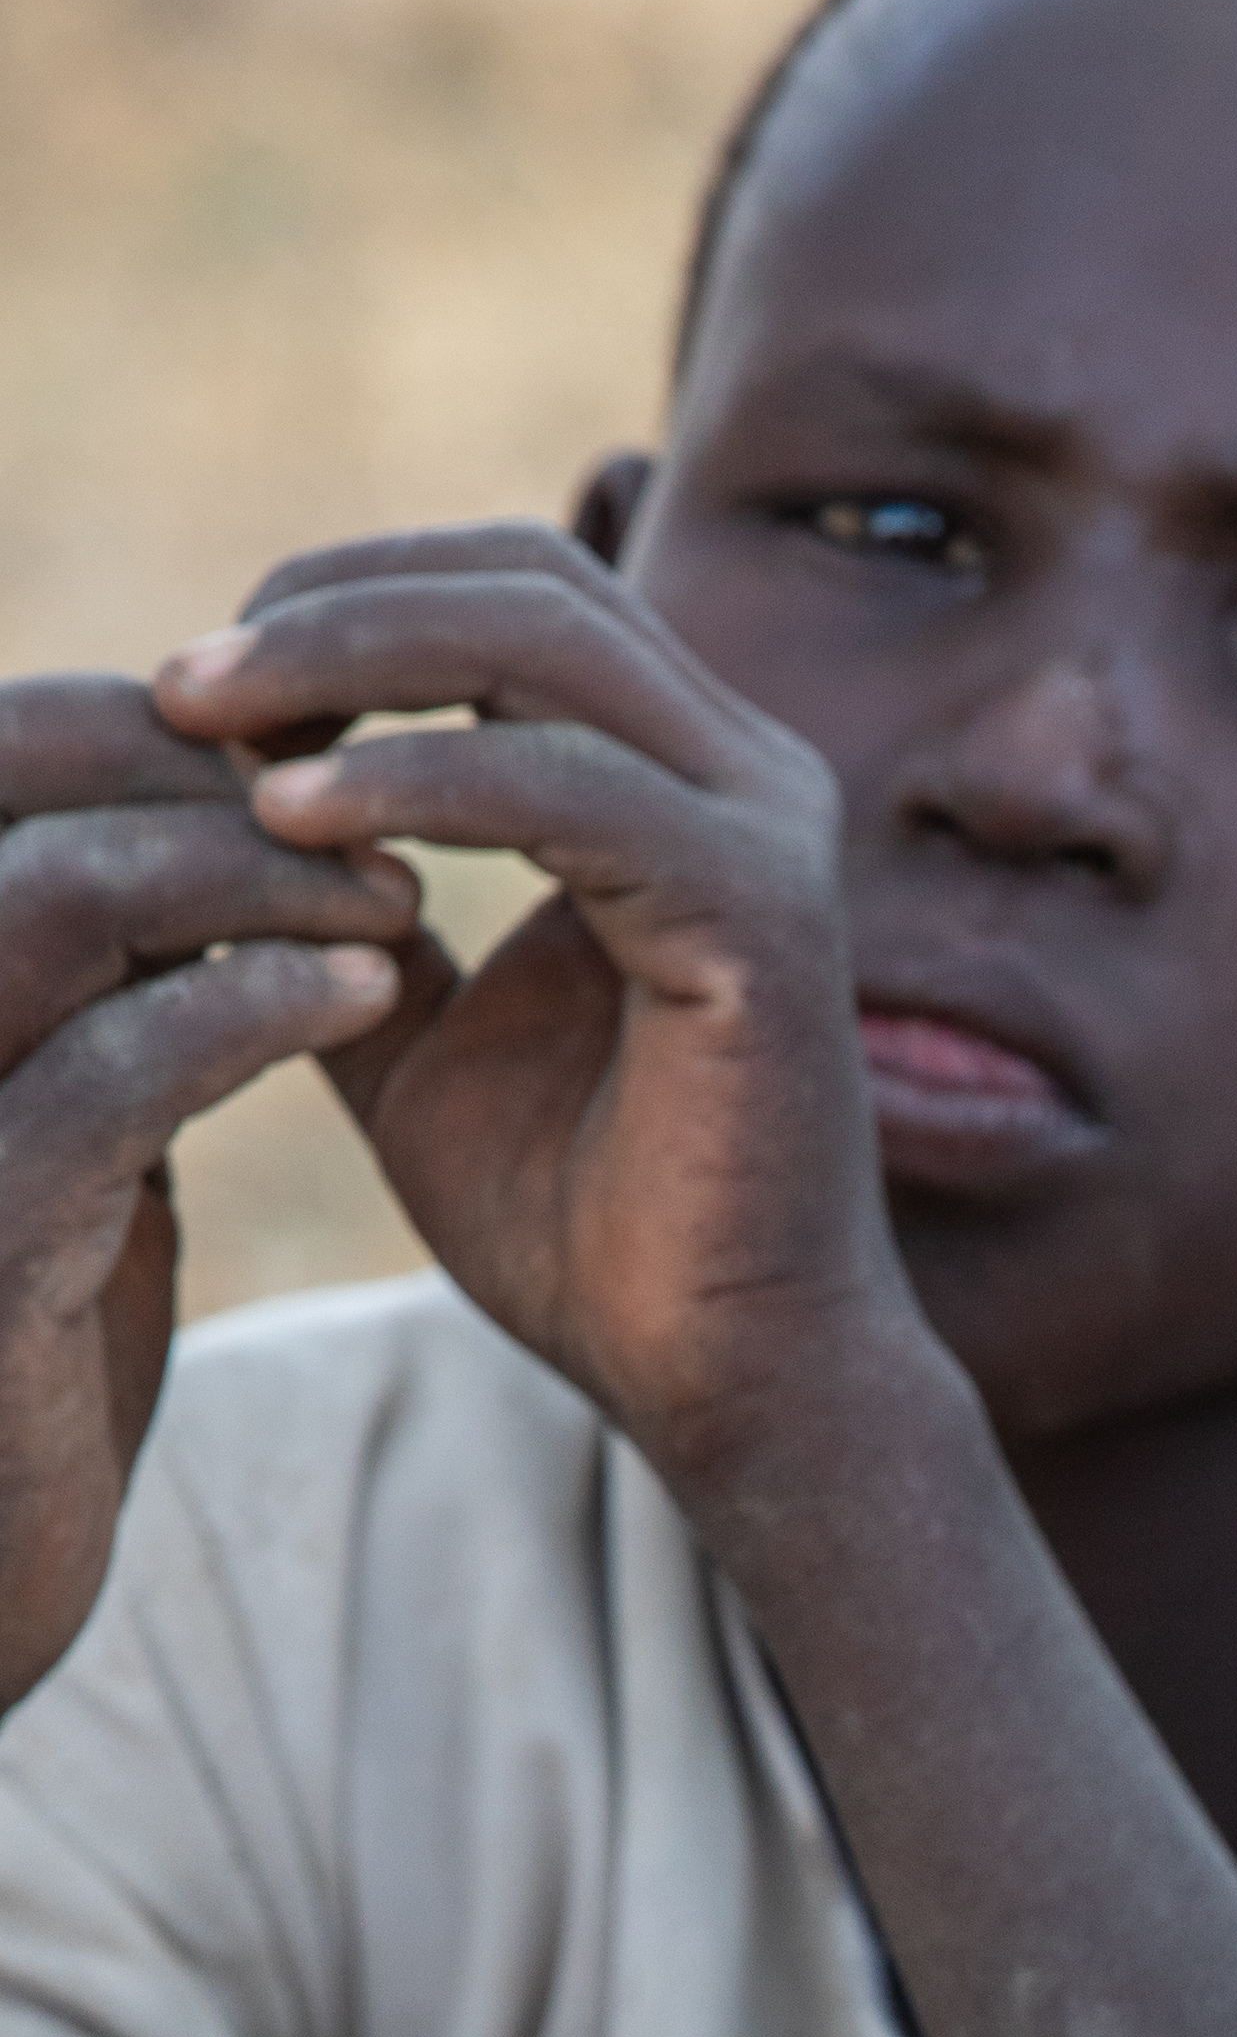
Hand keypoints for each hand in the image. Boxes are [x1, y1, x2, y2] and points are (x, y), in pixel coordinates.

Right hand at [0, 679, 408, 1708]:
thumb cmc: (24, 1317)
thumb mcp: (61, 1106)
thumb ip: (105, 969)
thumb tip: (220, 813)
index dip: (155, 719)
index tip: (324, 749)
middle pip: (8, 778)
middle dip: (207, 766)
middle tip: (382, 796)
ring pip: (49, 898)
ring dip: (243, 872)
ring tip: (399, 894)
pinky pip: (108, 1076)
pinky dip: (248, 1010)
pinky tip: (370, 993)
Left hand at [153, 529, 919, 1499]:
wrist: (729, 1384)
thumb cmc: (593, 1235)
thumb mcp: (417, 1041)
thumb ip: (341, 919)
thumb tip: (209, 817)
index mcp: (681, 784)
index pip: (510, 595)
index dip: (350, 602)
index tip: (204, 690)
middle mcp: (745, 779)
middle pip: (525, 582)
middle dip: (334, 605)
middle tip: (183, 683)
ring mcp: (766, 836)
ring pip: (544, 644)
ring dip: (353, 660)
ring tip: (211, 724)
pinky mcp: (763, 917)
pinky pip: (565, 785)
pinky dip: (417, 782)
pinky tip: (297, 821)